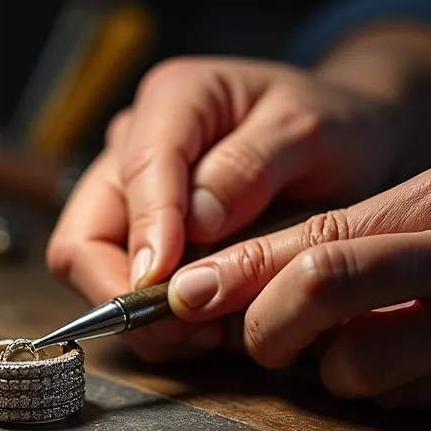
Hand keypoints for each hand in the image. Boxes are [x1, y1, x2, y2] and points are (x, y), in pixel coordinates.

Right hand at [47, 57, 398, 359]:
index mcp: (173, 98)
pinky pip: (123, 289)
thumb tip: (195, 222)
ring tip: (208, 332)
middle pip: (84, 234)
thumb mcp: (312, 131)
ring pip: (93, 270)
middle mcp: (132, 143)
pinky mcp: (138, 236)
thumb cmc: (331, 126)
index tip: (167, 283)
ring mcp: (129, 194)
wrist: (346, 140)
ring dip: (140, 315)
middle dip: (122, 291)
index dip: (147, 233)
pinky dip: (157, 322)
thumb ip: (251, 166)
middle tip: (186, 327)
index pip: (137, 170)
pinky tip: (208, 327)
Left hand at [167, 151, 430, 408]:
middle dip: (262, 328)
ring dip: (328, 368)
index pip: (314, 243)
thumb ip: (352, 228)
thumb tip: (246, 270)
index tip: (182, 297)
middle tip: (258, 334)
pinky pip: (408, 405)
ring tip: (353, 342)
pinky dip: (381, 390)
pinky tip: (402, 360)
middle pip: (321, 300)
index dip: (236, 277)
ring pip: (357, 372)